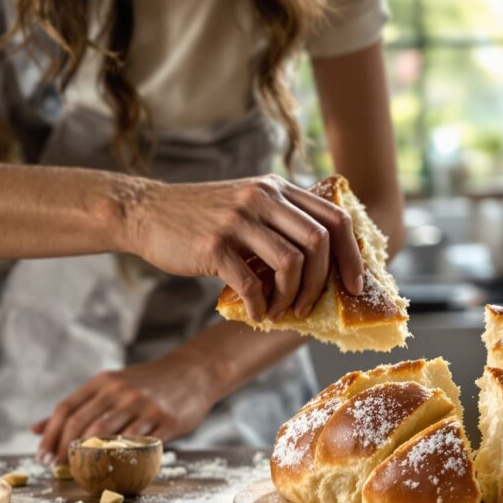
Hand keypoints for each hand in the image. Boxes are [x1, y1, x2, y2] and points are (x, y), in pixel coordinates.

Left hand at [32, 355, 216, 464]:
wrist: (194, 373)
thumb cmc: (147, 383)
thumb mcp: (110, 385)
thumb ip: (77, 406)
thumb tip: (36, 428)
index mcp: (104, 381)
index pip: (66, 409)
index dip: (50, 435)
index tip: (42, 456)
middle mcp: (121, 391)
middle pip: (82, 424)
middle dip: (63, 450)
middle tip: (54, 467)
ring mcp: (144, 406)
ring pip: (107, 435)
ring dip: (89, 457)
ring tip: (79, 471)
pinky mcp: (166, 422)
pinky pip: (139, 445)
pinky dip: (122, 458)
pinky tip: (114, 468)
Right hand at [118, 175, 364, 321]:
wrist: (147, 213)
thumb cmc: (204, 219)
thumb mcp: (249, 205)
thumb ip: (283, 222)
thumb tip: (326, 267)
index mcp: (278, 189)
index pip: (335, 218)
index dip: (353, 255)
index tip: (355, 285)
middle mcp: (262, 197)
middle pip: (319, 242)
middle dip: (325, 282)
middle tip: (314, 306)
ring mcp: (238, 220)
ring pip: (291, 264)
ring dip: (293, 297)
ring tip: (284, 311)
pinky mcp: (214, 245)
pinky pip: (252, 283)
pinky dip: (261, 306)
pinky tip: (257, 313)